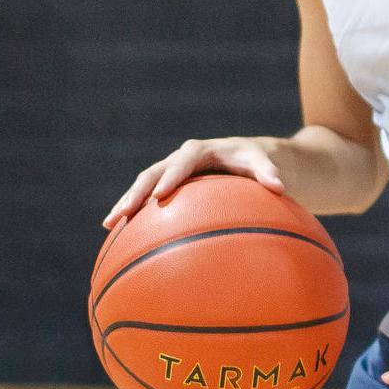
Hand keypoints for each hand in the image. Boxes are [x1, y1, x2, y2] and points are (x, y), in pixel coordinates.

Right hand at [103, 136, 283, 228]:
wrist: (244, 158)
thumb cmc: (255, 162)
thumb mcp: (263, 163)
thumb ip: (269, 173)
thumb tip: (280, 187)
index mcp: (200, 151)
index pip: (182, 162)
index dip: (170, 176)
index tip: (160, 195)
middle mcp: (179, 160)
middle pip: (152, 174)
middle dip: (136, 193)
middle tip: (123, 213)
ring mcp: (170, 173)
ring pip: (143, 187)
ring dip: (126, 204)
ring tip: (108, 225)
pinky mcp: (168, 187)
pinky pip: (148, 201)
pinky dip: (135, 216)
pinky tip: (119, 237)